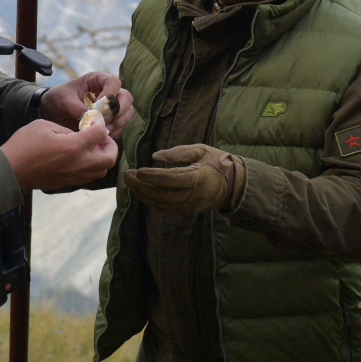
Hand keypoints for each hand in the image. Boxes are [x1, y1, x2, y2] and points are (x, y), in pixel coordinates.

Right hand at [0, 119, 117, 191]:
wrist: (11, 169)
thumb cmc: (25, 144)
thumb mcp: (45, 125)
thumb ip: (67, 129)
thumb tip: (80, 134)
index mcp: (73, 147)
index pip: (101, 134)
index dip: (100, 125)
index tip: (94, 122)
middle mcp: (78, 164)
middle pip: (110, 158)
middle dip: (110, 146)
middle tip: (101, 138)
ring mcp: (74, 176)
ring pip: (101, 170)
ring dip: (102, 158)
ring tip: (92, 148)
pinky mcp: (68, 183)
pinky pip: (89, 176)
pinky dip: (92, 166)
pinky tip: (81, 157)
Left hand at [40, 71, 133, 137]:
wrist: (52, 112)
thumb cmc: (57, 99)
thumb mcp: (63, 100)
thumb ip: (76, 107)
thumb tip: (91, 118)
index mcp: (96, 80)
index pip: (113, 82)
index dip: (110, 94)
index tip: (99, 106)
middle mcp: (107, 92)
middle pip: (126, 97)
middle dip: (119, 110)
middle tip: (105, 120)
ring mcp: (110, 107)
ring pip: (127, 112)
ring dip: (118, 122)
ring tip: (103, 130)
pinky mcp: (109, 121)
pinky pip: (120, 127)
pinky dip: (114, 132)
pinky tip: (101, 136)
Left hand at [123, 143, 240, 215]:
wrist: (233, 185)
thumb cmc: (216, 162)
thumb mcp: (201, 150)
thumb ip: (178, 153)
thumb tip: (155, 156)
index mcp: (199, 178)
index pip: (172, 180)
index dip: (153, 177)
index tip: (138, 171)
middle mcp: (193, 195)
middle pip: (163, 195)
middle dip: (142, 186)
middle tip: (127, 175)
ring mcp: (190, 206)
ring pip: (162, 204)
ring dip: (143, 195)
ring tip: (130, 183)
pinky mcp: (187, 211)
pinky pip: (165, 210)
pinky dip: (151, 202)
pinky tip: (141, 192)